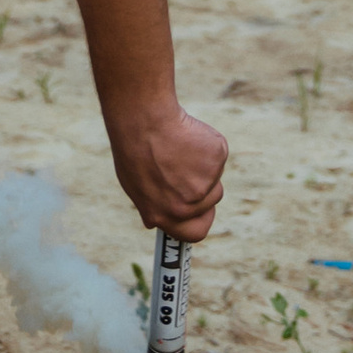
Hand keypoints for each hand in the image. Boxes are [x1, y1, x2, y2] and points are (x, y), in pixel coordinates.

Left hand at [106, 102, 227, 242]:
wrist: (143, 120)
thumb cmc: (134, 149)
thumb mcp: (135, 186)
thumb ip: (152, 206)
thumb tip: (155, 221)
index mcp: (164, 216)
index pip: (195, 233)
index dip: (200, 219)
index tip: (201, 209)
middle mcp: (186, 206)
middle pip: (211, 202)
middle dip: (206, 188)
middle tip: (191, 168)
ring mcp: (204, 185)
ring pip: (215, 177)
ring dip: (204, 165)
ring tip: (180, 148)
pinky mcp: (216, 160)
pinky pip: (218, 157)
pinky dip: (207, 146)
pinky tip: (187, 136)